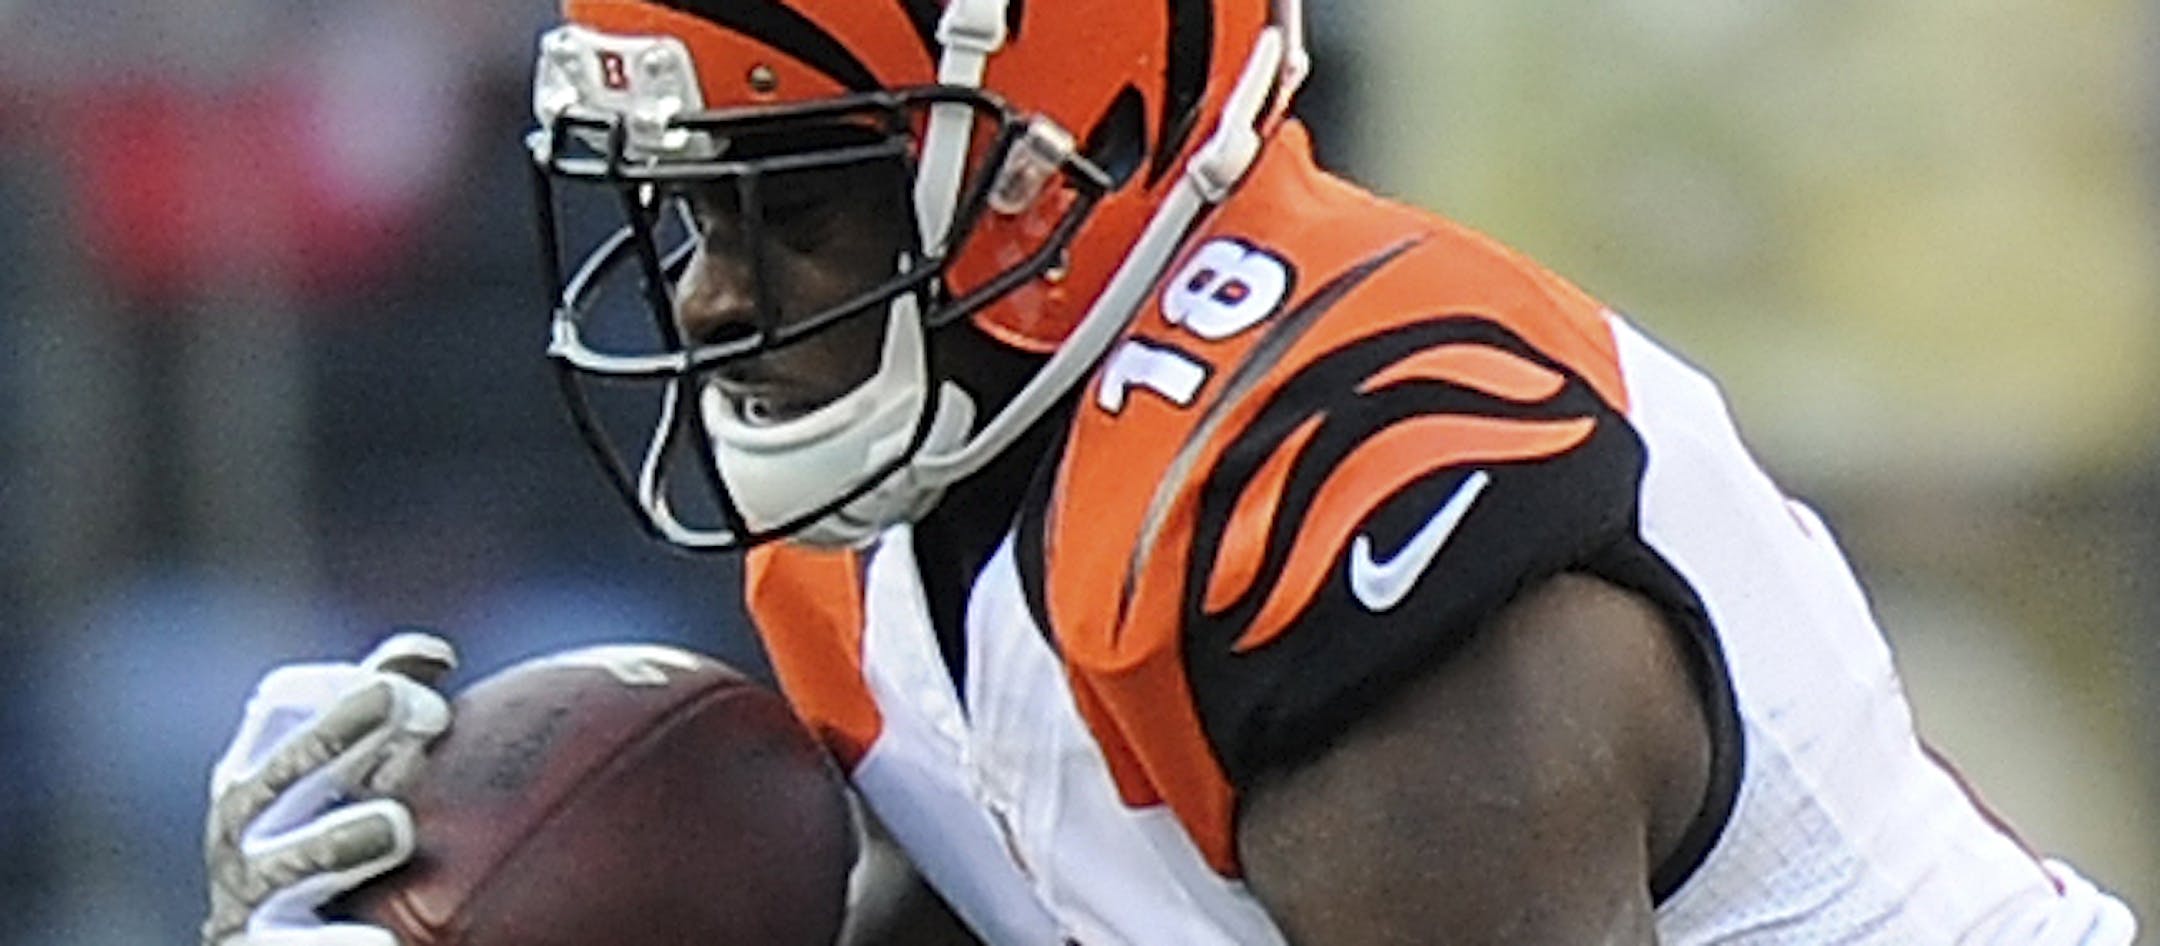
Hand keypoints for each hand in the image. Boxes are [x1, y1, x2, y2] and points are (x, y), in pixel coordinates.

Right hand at [201, 632, 457, 945]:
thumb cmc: (340, 842)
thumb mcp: (353, 772)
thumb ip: (387, 708)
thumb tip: (435, 653)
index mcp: (264, 766)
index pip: (286, 702)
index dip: (343, 685)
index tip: (421, 694)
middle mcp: (242, 824)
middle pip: (285, 769)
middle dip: (342, 734)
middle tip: (416, 712)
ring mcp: (248, 893)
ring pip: (286, 862)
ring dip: (337, 839)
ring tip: (398, 828)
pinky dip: (332, 945)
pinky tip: (382, 944)